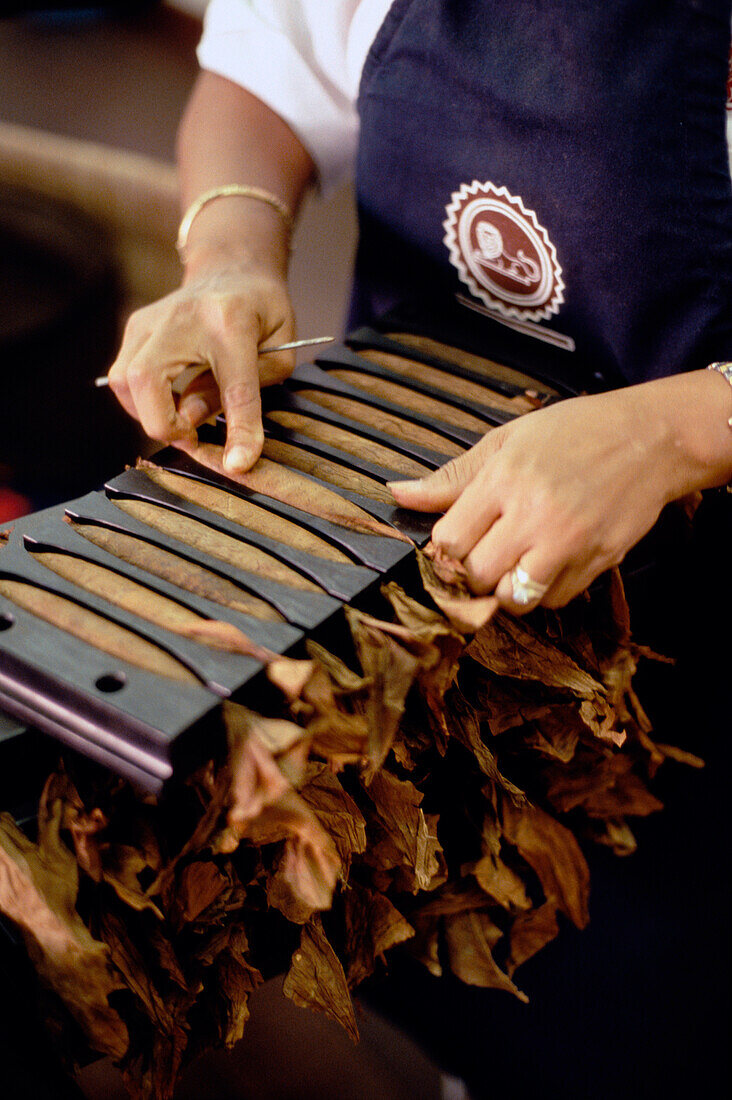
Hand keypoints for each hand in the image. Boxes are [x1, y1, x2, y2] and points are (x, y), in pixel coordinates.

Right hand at [107, 264, 294, 472]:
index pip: (234, 386)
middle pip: (146, 382)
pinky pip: (123, 378)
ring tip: (184, 422)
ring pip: (123, 383)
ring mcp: (150, 319)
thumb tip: (190, 420)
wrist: (234, 267)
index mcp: (232, 322)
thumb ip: (247, 391)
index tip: (237, 464)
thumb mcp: (279, 349)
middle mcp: (181, 316)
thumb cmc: (262, 311)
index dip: (238, 429)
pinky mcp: (135, 327)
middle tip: (194, 439)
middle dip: (164, 425)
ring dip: (150, 415)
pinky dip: (143, 402)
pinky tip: (171, 404)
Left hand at [389, 386, 691, 612]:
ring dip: (505, 590)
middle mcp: (534, 514)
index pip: (449, 540)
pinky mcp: (599, 561)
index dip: (444, 548)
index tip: (454, 542)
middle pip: (477, 576)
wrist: (652, 437)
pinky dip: (543, 592)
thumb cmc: (576, 432)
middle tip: (482, 556)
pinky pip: (555, 600)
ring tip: (512, 565)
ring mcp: (569, 541)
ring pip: (514, 599)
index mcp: (504, 479)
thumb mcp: (508, 439)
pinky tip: (546, 563)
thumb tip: (399, 494)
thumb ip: (453, 477)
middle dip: (471, 573)